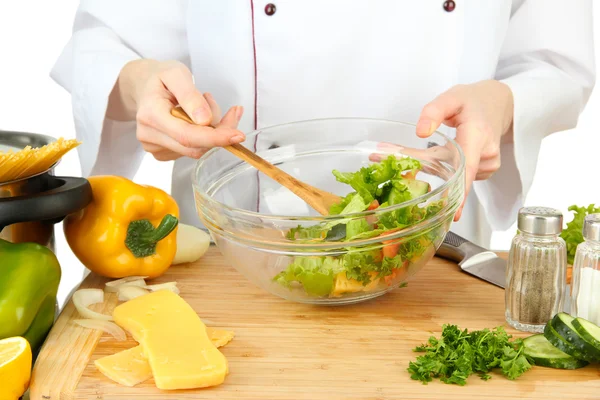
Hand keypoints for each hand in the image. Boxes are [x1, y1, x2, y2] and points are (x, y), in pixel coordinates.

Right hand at [108, 59, 245, 160]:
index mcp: (151, 114)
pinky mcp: (162, 153)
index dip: (214, 138)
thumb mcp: (176, 74)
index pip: (186, 135)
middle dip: (219, 132)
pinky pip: (192, 150)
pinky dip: (205, 137)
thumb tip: (205, 120)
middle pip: (195, 146)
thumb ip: (190, 95)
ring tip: (205, 104)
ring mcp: (155, 147)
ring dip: (212, 131)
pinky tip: (199, 119)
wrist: (143, 86)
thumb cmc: (160, 78)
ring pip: (197, 149)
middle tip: (232, 112)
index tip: (237, 135)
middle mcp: (149, 135)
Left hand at [415, 80, 513, 220]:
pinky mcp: (488, 168)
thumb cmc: (473, 101)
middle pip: (460, 177)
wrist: (498, 102)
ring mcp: (490, 162)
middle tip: (424, 170)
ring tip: (445, 150)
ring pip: (461, 177)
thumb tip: (421, 132)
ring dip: (448, 171)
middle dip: (441, 181)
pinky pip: (466, 176)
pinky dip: (456, 170)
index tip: (454, 213)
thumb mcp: (450, 97)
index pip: (468, 169)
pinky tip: (456, 155)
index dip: (459, 193)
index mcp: (477, 135)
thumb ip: (433, 111)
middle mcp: (487, 152)